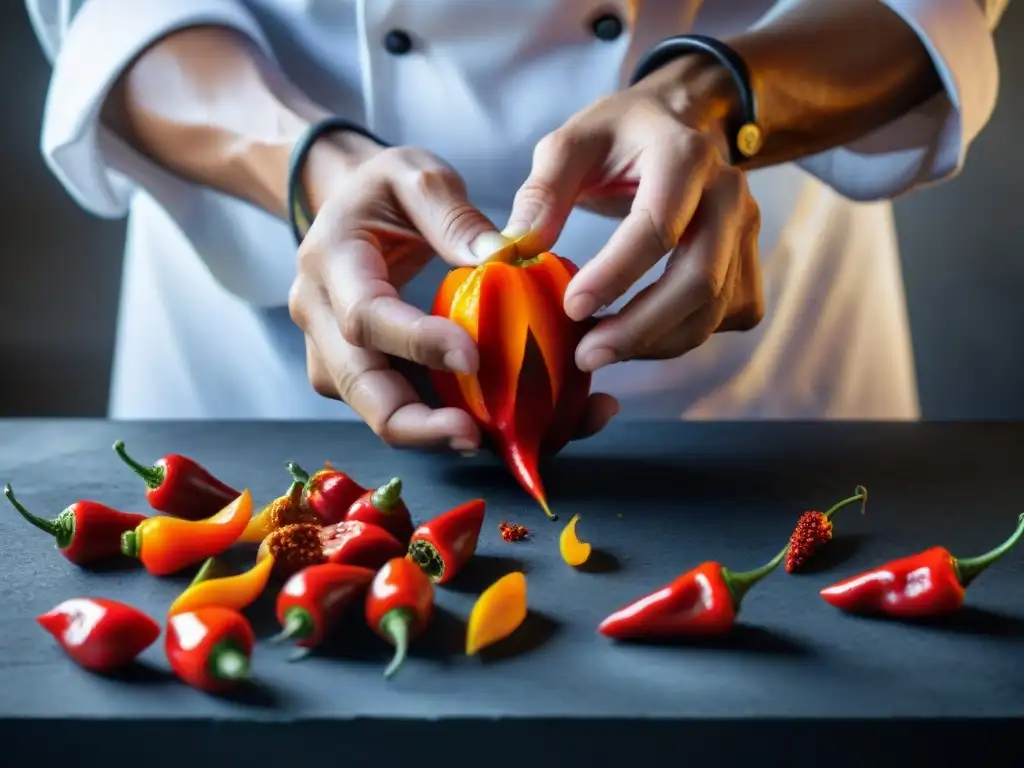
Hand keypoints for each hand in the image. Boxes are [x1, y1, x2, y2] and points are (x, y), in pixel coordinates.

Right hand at [287, 140, 617, 449]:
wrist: (345, 210)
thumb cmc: (382, 190)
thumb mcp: (414, 174)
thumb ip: (452, 212)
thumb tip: (501, 257)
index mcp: (329, 263)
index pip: (365, 316)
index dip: (415, 342)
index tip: (472, 356)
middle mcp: (321, 320)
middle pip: (361, 388)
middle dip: (415, 424)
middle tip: (474, 437)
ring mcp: (336, 356)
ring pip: (378, 412)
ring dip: (437, 435)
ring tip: (507, 440)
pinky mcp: (362, 377)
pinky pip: (400, 409)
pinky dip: (445, 426)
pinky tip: (503, 429)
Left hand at [505, 58, 764, 371]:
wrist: (681, 124)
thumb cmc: (620, 137)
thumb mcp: (571, 144)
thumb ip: (542, 192)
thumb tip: (517, 249)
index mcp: (685, 155)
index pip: (657, 226)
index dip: (614, 275)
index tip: (570, 308)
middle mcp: (729, 194)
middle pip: (698, 279)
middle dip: (640, 328)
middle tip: (585, 355)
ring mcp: (747, 231)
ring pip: (713, 309)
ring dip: (654, 343)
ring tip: (598, 351)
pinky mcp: (750, 264)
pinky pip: (723, 318)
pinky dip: (678, 339)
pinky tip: (636, 337)